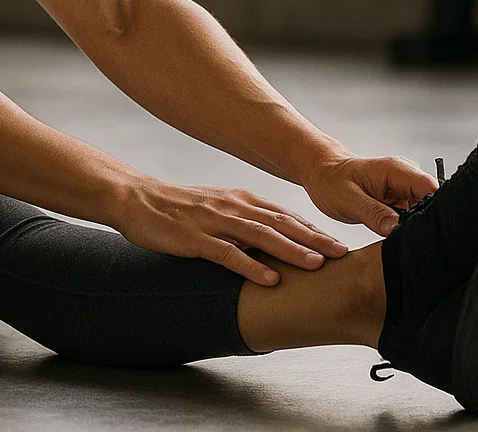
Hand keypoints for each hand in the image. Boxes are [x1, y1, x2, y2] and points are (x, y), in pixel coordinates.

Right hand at [110, 178, 349, 284]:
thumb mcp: (216, 207)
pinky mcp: (195, 238)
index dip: (312, 229)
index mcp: (239, 199)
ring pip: (260, 236)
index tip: (338, 244)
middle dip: (313, 239)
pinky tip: (270, 278)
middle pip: (280, 223)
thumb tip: (272, 238)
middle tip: (341, 254)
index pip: (284, 214)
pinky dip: (251, 265)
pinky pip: (228, 253)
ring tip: (316, 264)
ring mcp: (213, 222)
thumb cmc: (177, 207)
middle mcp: (232, 207)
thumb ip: (243, 219)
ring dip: (290, 250)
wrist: (136, 198)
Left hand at [302, 154, 439, 237]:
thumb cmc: (331, 180)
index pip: (431, 189)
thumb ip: (374, 214)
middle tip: (412, 243)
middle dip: (427, 224)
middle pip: (434, 203)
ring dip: (418, 228)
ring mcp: (406, 189)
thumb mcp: (348, 200)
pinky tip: (400, 238)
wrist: (323, 173)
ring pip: (426, 213)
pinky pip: (414, 217)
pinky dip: (409, 229)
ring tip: (402, 240)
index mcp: (397, 170)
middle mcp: (406, 177)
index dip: (436, 211)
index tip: (427, 233)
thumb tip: (397, 229)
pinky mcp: (402, 201)